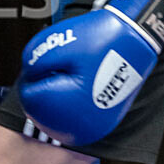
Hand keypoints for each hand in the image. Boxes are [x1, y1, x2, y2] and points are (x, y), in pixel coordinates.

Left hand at [18, 0, 163, 144]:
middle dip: (43, 86)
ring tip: (69, 72)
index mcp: (67, 106)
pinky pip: (74, 118)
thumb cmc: (99, 38)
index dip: (32, 75)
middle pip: (41, 109)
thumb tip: (29, 74)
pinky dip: (69, 103)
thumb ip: (33, 61)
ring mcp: (96, 126)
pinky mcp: (103, 122)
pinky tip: (77, 83)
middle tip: (56, 64)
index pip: (29, 97)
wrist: (135, 37)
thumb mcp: (55, 42)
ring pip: (56, 116)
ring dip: (55, 96)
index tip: (44, 61)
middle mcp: (83, 125)